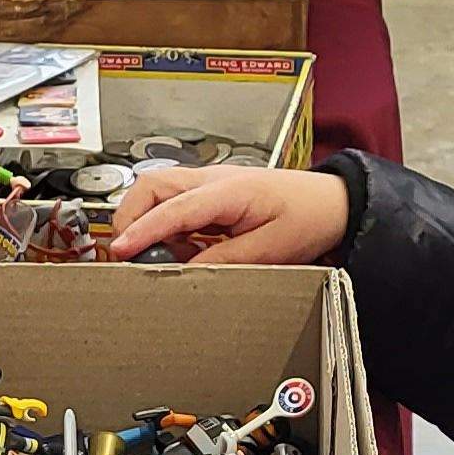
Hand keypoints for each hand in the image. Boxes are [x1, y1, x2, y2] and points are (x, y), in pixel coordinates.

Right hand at [109, 166, 349, 264]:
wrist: (332, 202)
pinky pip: (174, 206)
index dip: (143, 230)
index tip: (121, 250)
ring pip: (158, 193)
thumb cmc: (308, 217)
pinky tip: (178, 252)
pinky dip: (165, 227)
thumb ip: (225, 261)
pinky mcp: (211, 196)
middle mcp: (213, 180)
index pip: (173, 208)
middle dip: (129, 218)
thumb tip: (184, 274)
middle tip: (126, 255)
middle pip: (151, 187)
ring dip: (145, 222)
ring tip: (155, 258)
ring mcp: (209, 185)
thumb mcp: (270, 249)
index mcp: (229, 189)